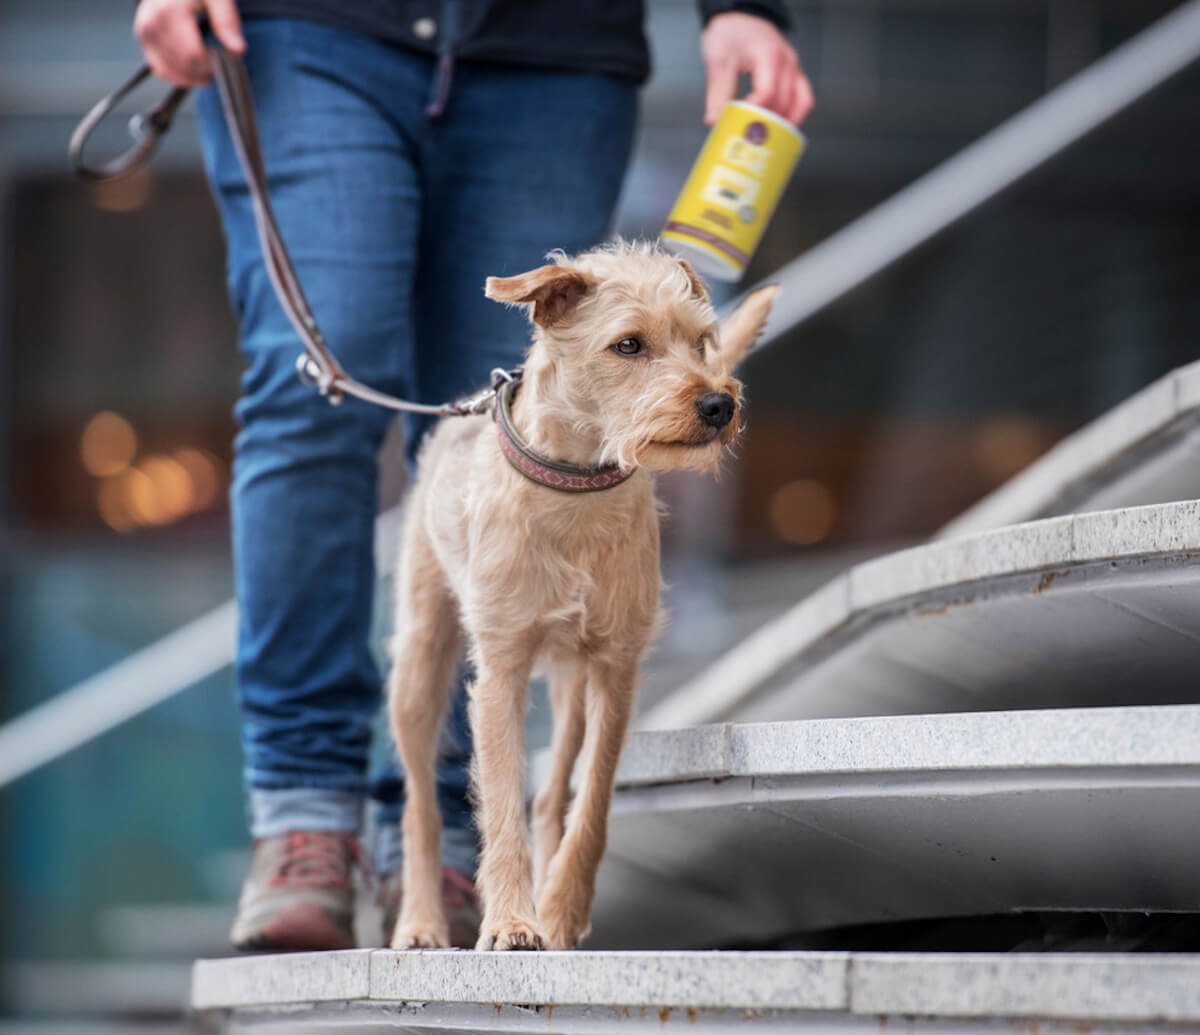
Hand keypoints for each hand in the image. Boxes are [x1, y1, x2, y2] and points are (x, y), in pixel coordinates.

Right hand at [134, 0, 244, 86]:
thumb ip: (227, 21)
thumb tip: (238, 49)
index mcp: (169, 12)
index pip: (194, 54)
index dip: (213, 62)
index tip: (225, 57)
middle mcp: (152, 25)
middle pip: (184, 65)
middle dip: (205, 69)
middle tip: (219, 60)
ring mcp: (145, 35)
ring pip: (173, 72)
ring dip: (194, 75)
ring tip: (208, 63)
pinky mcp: (144, 42)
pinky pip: (162, 70)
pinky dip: (180, 75)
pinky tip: (194, 68)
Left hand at [701, 11, 812, 125]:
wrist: (738, 17)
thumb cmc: (730, 33)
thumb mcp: (718, 61)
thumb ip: (717, 93)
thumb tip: (715, 121)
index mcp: (769, 55)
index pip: (766, 93)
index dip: (754, 113)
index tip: (740, 124)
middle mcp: (787, 61)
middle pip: (784, 102)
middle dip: (767, 123)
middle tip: (750, 137)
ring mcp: (794, 68)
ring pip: (800, 103)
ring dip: (785, 122)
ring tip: (767, 136)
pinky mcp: (794, 74)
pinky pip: (803, 98)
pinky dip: (793, 114)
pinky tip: (779, 126)